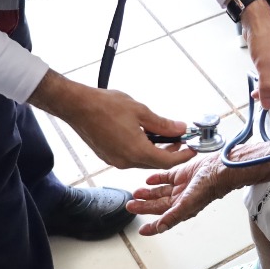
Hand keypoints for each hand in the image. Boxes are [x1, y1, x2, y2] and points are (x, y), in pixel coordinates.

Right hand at [29, 71, 195, 169]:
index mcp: (136, 151)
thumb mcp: (141, 111)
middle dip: (170, 152)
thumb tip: (180, 129)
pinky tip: (144, 135)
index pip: (166, 161)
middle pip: (154, 163)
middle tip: (179, 139)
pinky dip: (141, 149)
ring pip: (142, 160)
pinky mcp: (107, 157)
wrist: (77, 106)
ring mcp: (115, 161)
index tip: (191, 149)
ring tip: (162, 134)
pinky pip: (130, 158)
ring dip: (155, 150)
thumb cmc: (106, 106)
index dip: (182, 156)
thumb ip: (162, 124)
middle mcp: (125, 161)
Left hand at [127, 155, 225, 234]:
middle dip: (143, 206)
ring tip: (136, 192)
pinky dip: (157, 179)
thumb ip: (173, 216)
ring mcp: (181, 187)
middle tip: (130, 205)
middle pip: (158, 205)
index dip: (152, 227)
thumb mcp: (188, 204)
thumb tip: (160, 228)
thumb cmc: (209, 187)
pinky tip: (149, 179)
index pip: (163, 221)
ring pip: (160, 192)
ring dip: (148, 193)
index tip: (141, 230)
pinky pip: (166, 178)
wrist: (218, 168)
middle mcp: (180, 199)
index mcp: (181, 209)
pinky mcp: (182, 174)